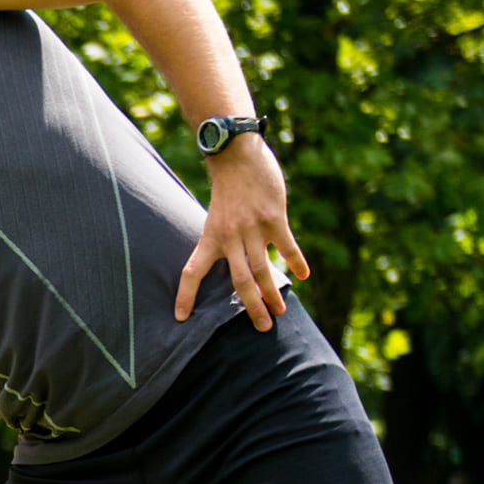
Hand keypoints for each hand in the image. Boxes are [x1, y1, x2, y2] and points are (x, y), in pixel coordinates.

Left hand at [175, 135, 309, 331]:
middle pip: (240, 280)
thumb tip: (236, 265)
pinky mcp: (274, 218)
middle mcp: (230, 237)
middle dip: (251, 306)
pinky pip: (287, 245)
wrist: (237, 155)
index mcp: (211, 237)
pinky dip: (296, 262)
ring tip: (282, 312)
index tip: (181, 318)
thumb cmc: (228, 188)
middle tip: (264, 327)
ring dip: (273, 293)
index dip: (185, 295)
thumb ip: (223, 240)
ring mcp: (253, 228)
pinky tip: (303, 276)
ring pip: (263, 268)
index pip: (192, 271)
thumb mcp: (216, 216)